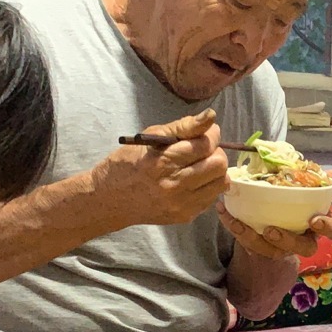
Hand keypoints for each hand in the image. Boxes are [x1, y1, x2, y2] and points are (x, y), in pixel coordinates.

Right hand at [91, 109, 228, 227]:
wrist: (109, 199)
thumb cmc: (128, 163)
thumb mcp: (151, 138)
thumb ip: (183, 127)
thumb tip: (211, 116)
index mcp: (162, 162)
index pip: (205, 145)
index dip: (212, 134)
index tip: (206, 132)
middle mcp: (174, 185)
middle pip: (219, 164)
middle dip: (215, 152)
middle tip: (202, 150)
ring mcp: (181, 204)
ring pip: (222, 182)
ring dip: (215, 170)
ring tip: (199, 165)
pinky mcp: (185, 216)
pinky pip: (212, 197)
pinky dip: (208, 186)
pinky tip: (193, 181)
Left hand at [216, 195, 331, 259]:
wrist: (275, 210)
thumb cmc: (298, 196)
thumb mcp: (312, 185)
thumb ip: (324, 180)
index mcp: (321, 223)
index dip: (328, 227)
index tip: (315, 220)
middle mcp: (305, 239)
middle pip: (305, 248)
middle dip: (289, 241)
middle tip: (272, 231)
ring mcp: (282, 247)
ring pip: (272, 251)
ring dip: (254, 238)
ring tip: (240, 224)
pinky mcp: (261, 247)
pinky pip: (247, 243)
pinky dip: (234, 226)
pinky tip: (224, 210)